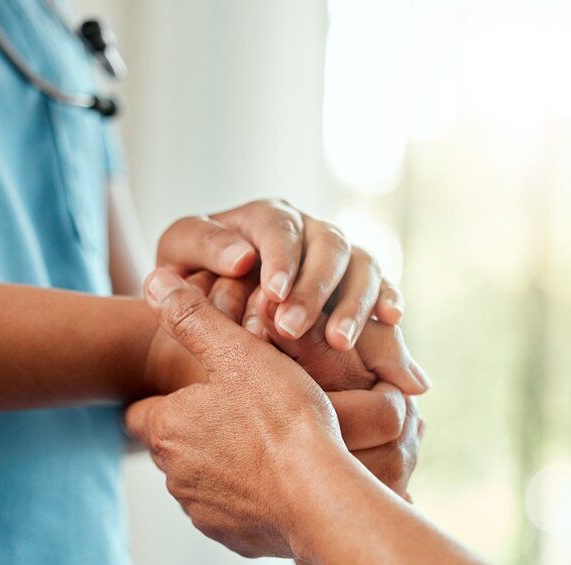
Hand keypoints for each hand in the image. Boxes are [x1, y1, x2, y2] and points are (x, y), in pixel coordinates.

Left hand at [143, 272, 425, 497]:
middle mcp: (175, 477)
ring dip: (225, 465)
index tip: (200, 390)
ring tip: (269, 443)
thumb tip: (152, 280)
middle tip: (245, 410)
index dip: (168, 399)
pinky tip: (283, 478)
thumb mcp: (239, 352)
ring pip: (203, 481)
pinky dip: (250, 497)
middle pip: (174, 448)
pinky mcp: (234, 540)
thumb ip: (193, 316)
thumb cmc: (284, 418)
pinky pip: (233, 513)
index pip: (141, 413)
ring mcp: (203, 514)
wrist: (323, 496)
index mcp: (167, 429)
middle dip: (200, 431)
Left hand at [155, 199, 404, 350]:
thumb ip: (202, 246)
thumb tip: (243, 256)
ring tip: (339, 342)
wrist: (209, 310)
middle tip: (294, 328)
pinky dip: (389, 298)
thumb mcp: (179, 254)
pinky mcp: (358, 285)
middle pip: (328, 244)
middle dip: (315, 287)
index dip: (281, 258)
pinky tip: (391, 319)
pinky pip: (383, 284)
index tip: (274, 294)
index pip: (280, 226)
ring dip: (354, 302)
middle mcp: (309, 230)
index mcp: (266, 216)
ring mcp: (338, 257)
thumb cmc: (190, 278)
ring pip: (361, 265)